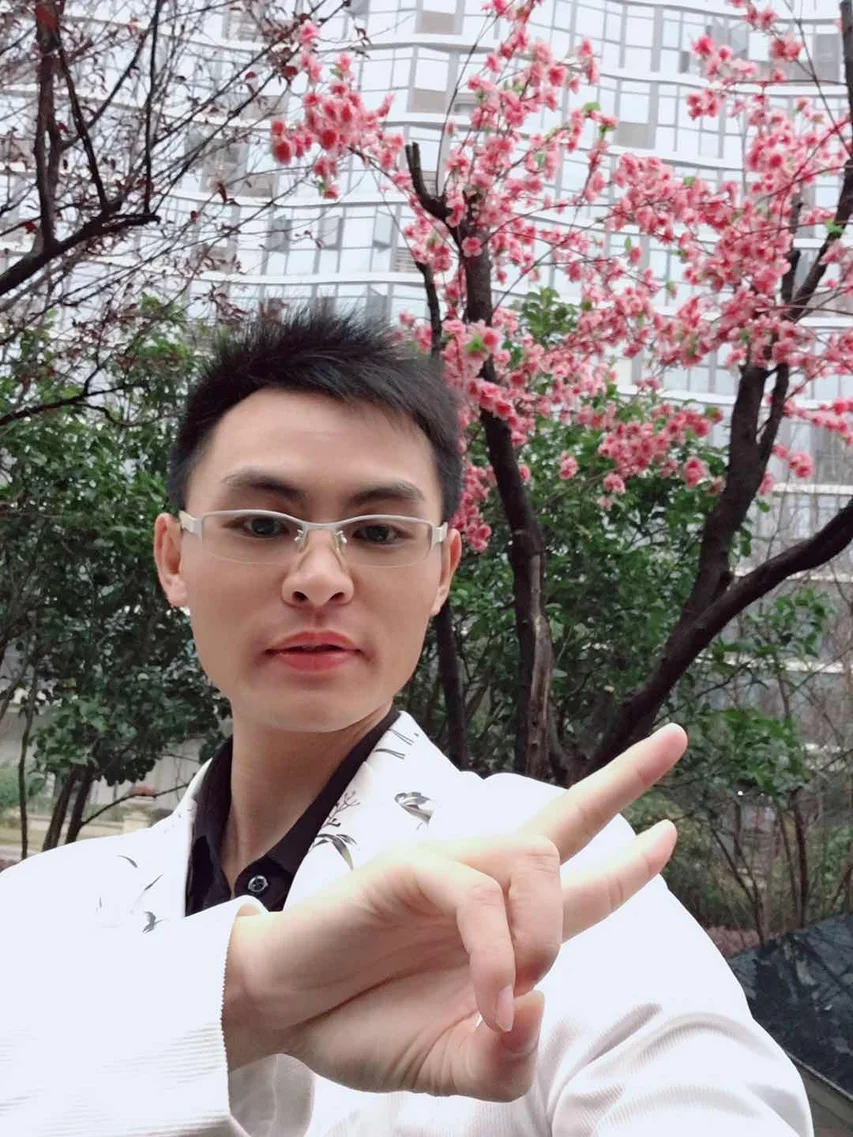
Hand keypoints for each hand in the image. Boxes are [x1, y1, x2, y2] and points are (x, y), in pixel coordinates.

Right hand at [224, 724, 685, 1100]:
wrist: (283, 1011)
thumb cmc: (362, 1023)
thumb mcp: (449, 1066)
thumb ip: (504, 1061)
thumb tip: (543, 1005)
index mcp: (499, 922)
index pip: (578, 878)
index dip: (630, 861)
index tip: (671, 832)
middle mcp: (482, 881)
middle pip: (565, 820)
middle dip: (624, 781)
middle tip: (677, 740)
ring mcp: (445, 869)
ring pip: (534, 858)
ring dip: (543, 931)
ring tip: (515, 993)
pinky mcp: (406, 870)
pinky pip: (475, 896)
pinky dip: (493, 952)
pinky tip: (489, 996)